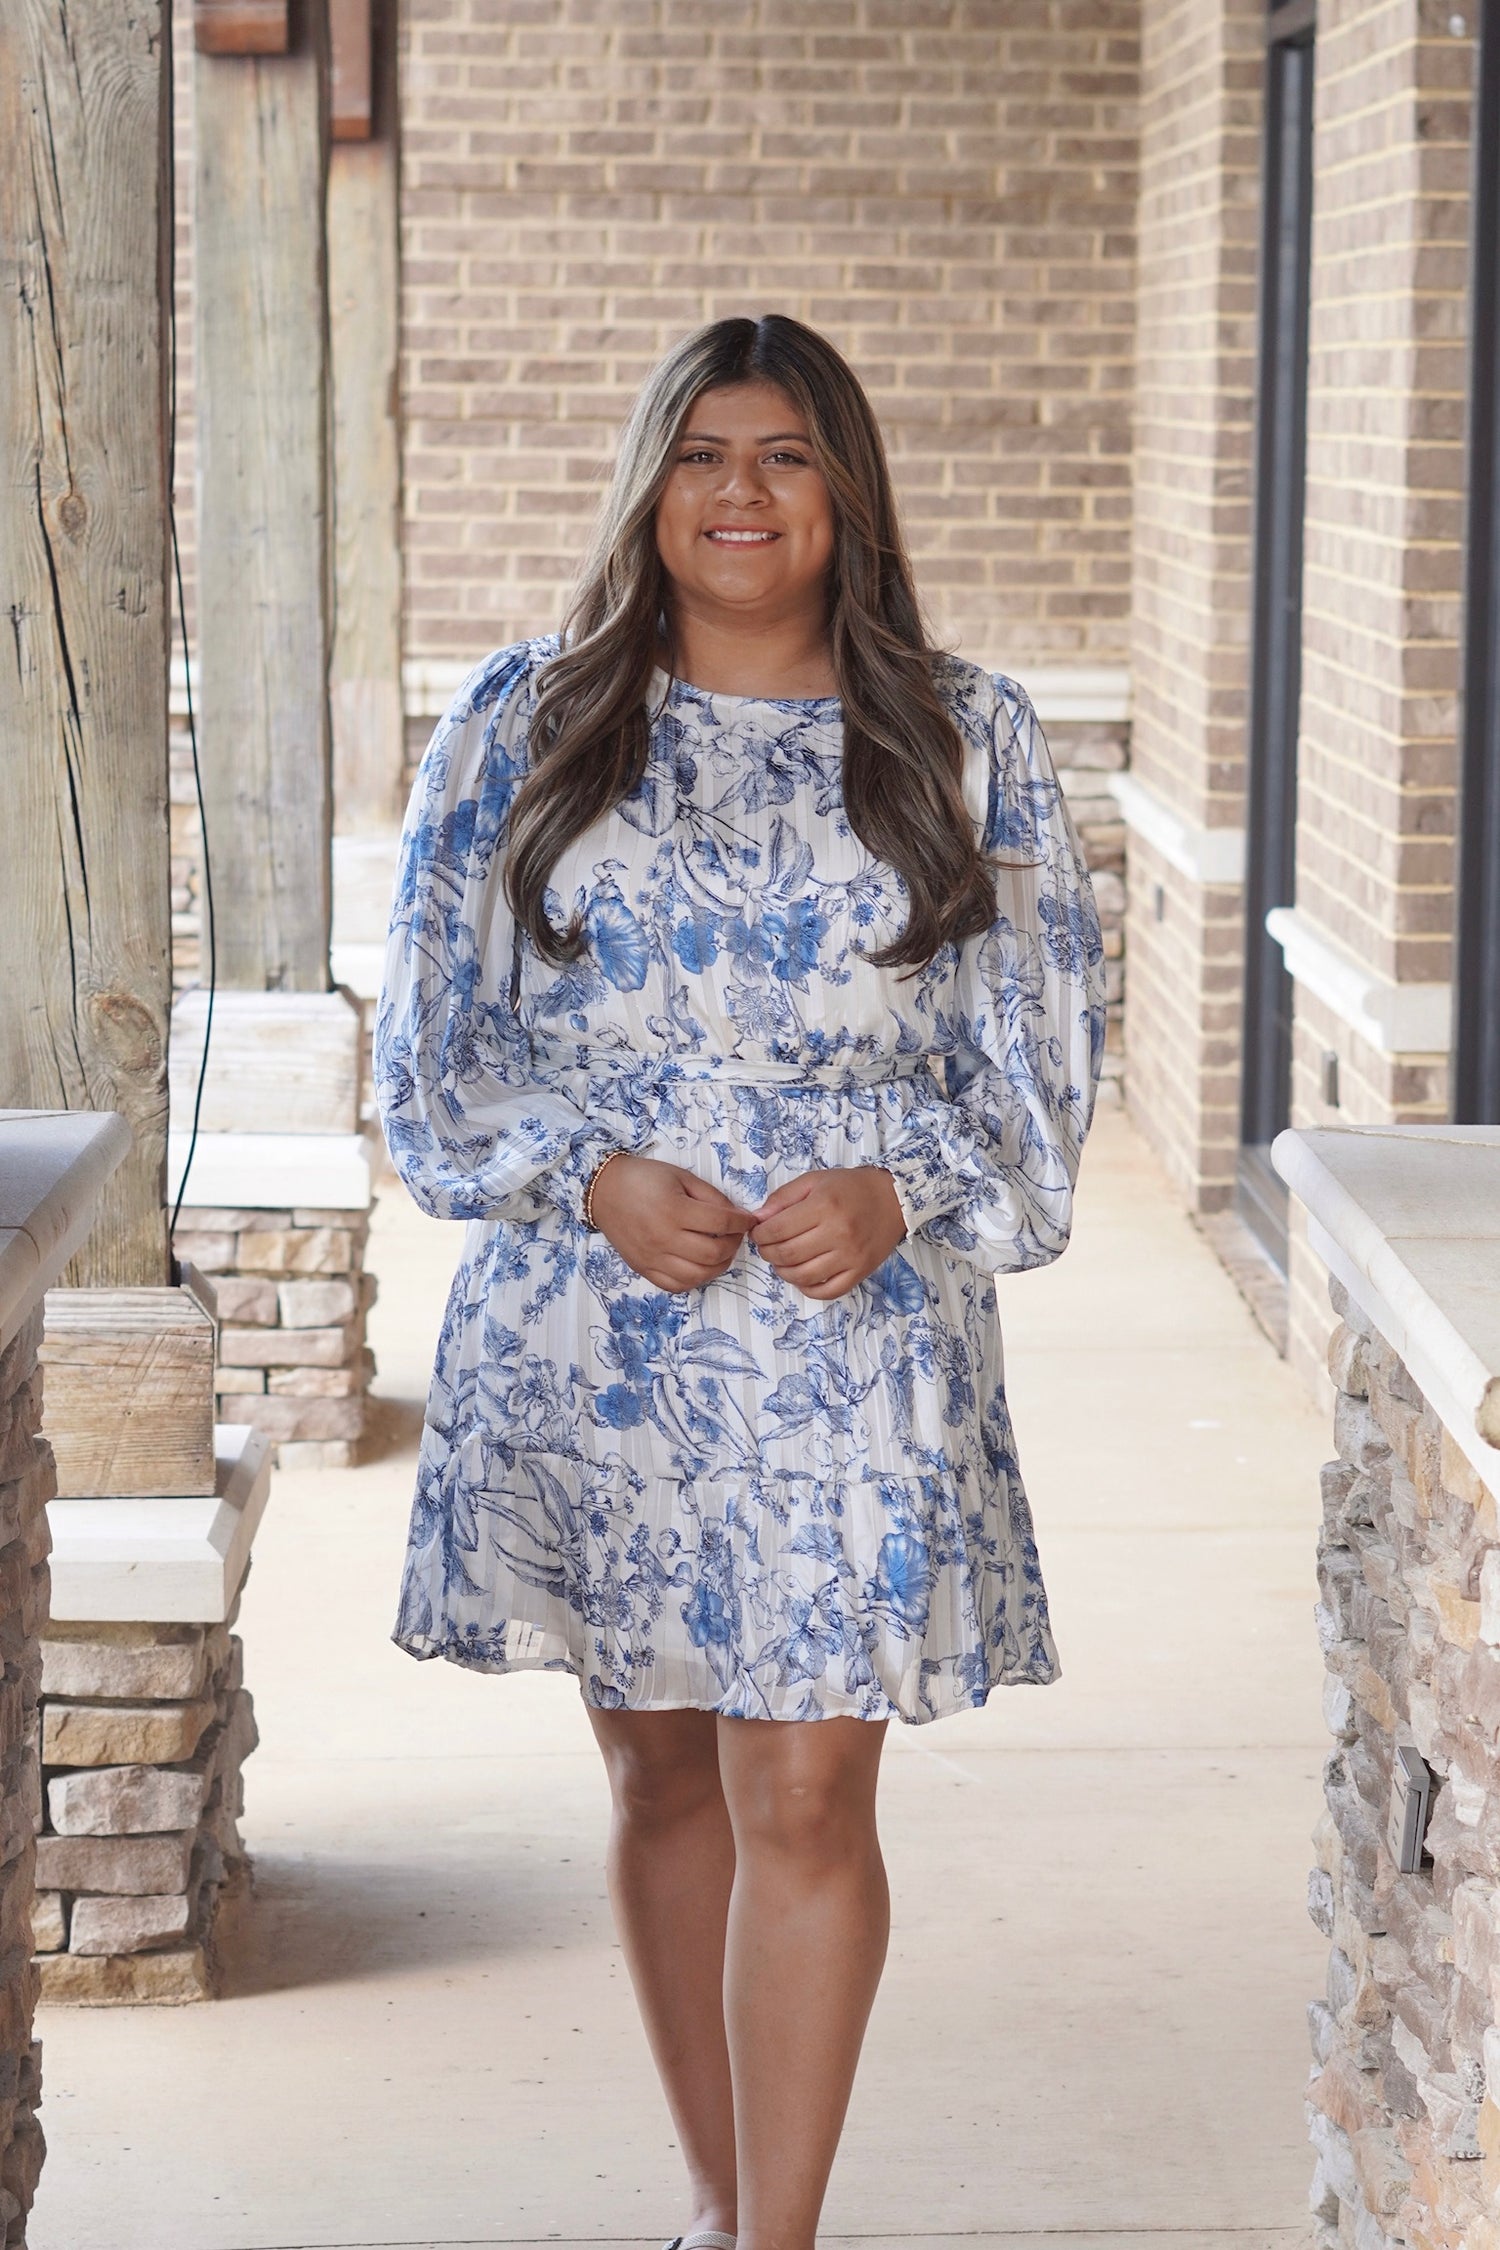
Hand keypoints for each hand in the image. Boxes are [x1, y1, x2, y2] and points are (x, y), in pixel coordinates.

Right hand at [588, 1153, 752, 1292]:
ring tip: (721, 1251)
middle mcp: (664, 1238)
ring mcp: (653, 1258)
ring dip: (718, 1265)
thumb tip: (736, 1216)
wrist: (604, 1191)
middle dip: (734, 1245)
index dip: (742, 1222)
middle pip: (713, 1253)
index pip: (722, 1224)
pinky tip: (700, 1265)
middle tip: (735, 1235)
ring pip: (698, 1275)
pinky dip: (694, 1279)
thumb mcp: (682, 1177)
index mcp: (675, 1210)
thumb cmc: (643, 1179)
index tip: (748, 1219)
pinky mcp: (644, 1269)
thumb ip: (711, 1197)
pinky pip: (676, 1286)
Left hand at [749, 1167, 906, 1299]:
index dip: (760, 1234)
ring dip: (783, 1272)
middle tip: (766, 1247)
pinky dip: (808, 1289)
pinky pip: (827, 1292)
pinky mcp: (860, 1272)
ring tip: (781, 1262)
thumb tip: (758, 1219)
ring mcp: (850, 1256)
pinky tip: (802, 1277)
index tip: (758, 1233)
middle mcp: (838, 1233)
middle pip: (787, 1254)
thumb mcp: (814, 1181)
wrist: (893, 1199)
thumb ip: (783, 1198)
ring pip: (803, 1276)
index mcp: (824, 1206)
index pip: (778, 1230)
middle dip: (768, 1253)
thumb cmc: (851, 1188)